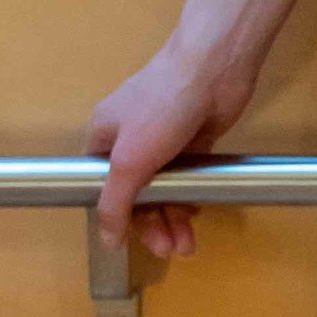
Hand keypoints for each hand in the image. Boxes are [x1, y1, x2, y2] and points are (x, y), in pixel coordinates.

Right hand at [83, 42, 254, 261]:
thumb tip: (106, 240)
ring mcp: (164, 139)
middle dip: (151, 225)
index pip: (100, 187)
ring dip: (173, 218)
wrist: (216, 67)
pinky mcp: (194, 140)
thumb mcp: (129, 160)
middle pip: (135, 194)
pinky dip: (189, 198)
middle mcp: (132, 139)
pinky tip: (197, 214)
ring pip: (163, 189)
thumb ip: (114, 203)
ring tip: (187, 246)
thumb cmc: (162, 107)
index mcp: (105, 136)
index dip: (115, 217)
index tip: (129, 242)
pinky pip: (186, 178)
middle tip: (169, 249)